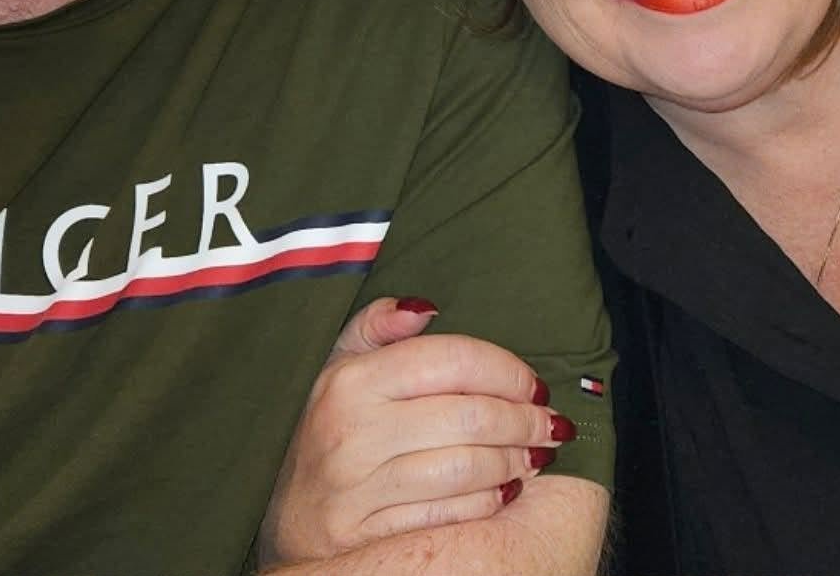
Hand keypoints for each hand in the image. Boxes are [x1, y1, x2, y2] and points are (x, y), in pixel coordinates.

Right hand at [257, 297, 574, 568]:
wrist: (289, 519)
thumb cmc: (327, 430)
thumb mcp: (337, 366)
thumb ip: (377, 327)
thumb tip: (426, 307)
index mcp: (351, 379)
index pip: (449, 359)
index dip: (505, 370)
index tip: (533, 382)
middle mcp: (354, 429)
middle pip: (468, 417)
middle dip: (523, 420)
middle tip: (550, 423)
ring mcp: (359, 485)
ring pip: (464, 468)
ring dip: (514, 462)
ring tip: (535, 456)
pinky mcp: (367, 532)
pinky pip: (447, 513)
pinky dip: (488, 502)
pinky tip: (506, 491)